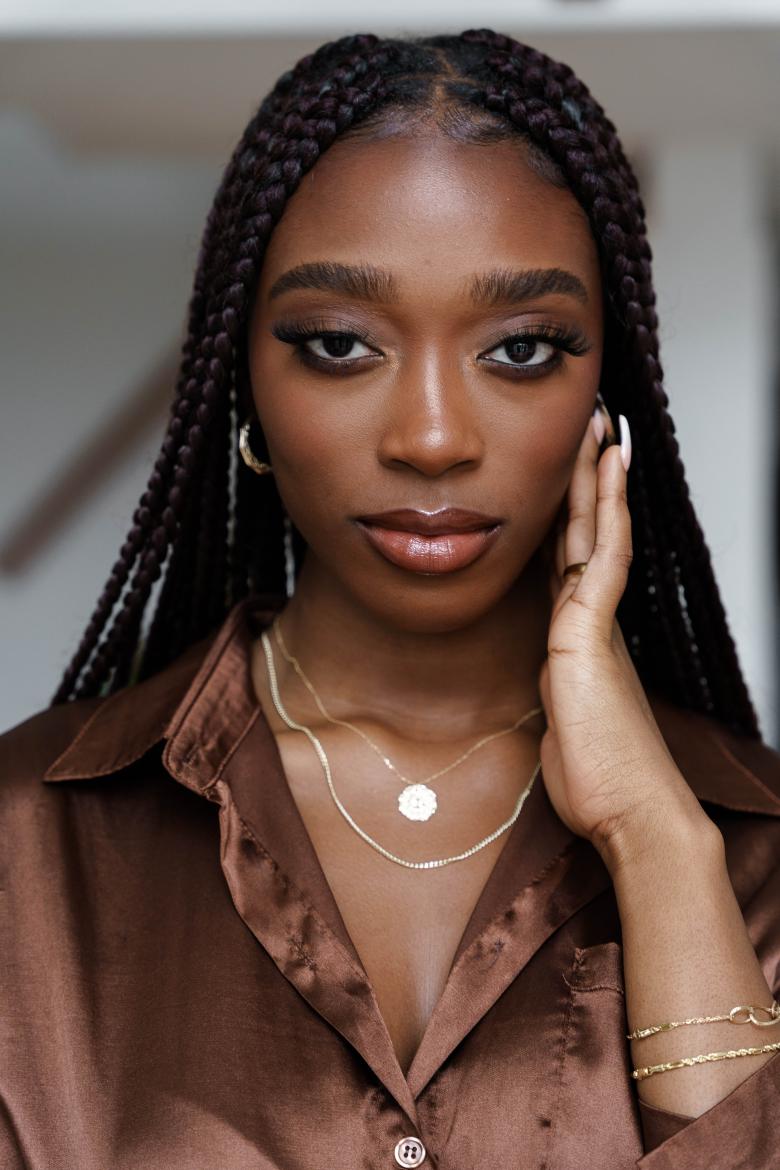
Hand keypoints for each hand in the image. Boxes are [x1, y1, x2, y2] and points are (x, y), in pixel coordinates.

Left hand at [537, 409, 708, 867]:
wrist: (633, 817)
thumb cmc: (601, 782)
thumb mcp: (563, 727)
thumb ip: (560, 694)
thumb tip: (557, 685)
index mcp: (580, 642)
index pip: (573, 564)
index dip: (573, 518)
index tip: (574, 478)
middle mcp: (591, 625)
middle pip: (586, 537)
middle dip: (587, 482)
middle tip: (594, 430)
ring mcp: (594, 626)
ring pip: (595, 534)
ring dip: (596, 480)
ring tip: (602, 430)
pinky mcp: (590, 634)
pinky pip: (601, 556)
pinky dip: (606, 510)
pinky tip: (610, 470)